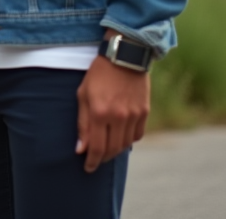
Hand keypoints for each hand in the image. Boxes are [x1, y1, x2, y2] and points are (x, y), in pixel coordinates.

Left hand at [75, 52, 149, 171]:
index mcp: (99, 112)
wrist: (124, 56)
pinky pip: (137, 135)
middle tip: (95, 160)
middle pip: (112, 150)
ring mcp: (133, 115)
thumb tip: (80, 149)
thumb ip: (82, 123)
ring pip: (125, 145)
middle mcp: (118, 117)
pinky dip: (128, 140)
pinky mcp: (144, 112)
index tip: (87, 168)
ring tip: (107, 149)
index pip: (96, 147)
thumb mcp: (83, 95)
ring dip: (115, 151)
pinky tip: (120, 137)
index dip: (91, 161)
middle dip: (102, 158)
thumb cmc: (98, 74)